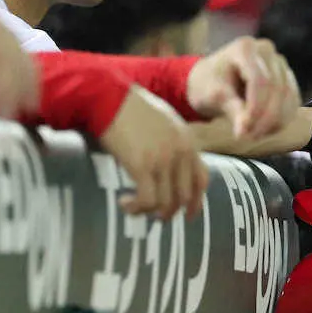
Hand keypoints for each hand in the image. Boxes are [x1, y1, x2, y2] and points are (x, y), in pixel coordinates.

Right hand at [99, 87, 209, 218]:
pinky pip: (147, 200)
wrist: (109, 96)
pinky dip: (137, 208)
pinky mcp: (142, 165)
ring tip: (134, 208)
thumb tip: (168, 164)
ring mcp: (162, 159)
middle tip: (155, 216)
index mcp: (187, 140)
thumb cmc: (129, 106)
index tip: (188, 215)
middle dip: (170, 211)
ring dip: (150, 212)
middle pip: (184, 196)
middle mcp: (180, 152)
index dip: (196, 202)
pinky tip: (124, 203)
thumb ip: (171, 141)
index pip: (202, 179)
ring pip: (166, 203)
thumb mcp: (162, 120)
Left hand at [185, 37, 298, 138]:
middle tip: (248, 137)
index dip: (256, 108)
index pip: (260, 80)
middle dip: (265, 118)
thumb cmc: (207, 84)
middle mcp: (266, 51)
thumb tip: (245, 130)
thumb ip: (231, 108)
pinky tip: (263, 130)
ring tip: (253, 135)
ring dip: (274, 122)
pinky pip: (292, 103)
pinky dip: (280, 120)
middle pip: (277, 89)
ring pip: (288, 97)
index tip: (244, 131)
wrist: (211, 81)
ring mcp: (279, 64)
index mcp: (245, 48)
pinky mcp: (287, 79)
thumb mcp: (213, 95)